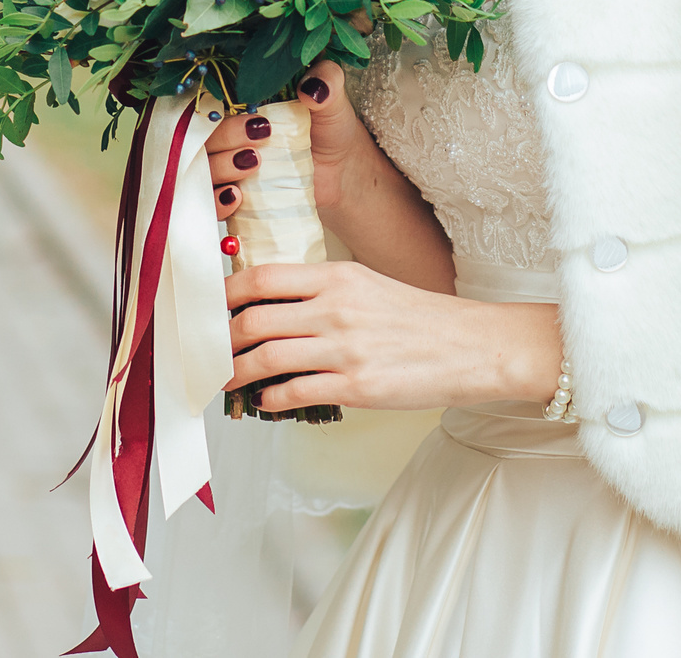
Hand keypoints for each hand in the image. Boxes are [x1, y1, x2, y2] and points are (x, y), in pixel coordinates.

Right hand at [206, 61, 372, 220]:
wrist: (341, 170)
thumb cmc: (330, 126)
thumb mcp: (332, 98)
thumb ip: (327, 80)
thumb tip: (312, 87)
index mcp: (239, 100)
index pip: (211, 99)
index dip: (221, 104)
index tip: (251, 113)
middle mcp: (225, 132)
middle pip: (200, 134)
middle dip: (225, 136)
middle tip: (260, 138)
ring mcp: (225, 165)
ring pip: (200, 167)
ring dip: (220, 167)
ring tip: (255, 163)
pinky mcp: (231, 193)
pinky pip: (209, 201)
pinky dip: (217, 201)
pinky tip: (236, 196)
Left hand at [224, 259, 560, 412]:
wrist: (473, 346)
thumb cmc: (418, 317)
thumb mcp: (367, 285)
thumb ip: (321, 292)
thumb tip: (271, 306)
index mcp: (336, 277)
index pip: (261, 278)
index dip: (224, 295)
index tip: (207, 309)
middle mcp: (335, 308)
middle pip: (252, 320)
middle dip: (220, 340)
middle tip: (207, 353)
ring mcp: (344, 349)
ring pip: (266, 359)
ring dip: (236, 374)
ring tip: (226, 382)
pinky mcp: (357, 387)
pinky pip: (295, 393)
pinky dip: (271, 399)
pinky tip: (266, 402)